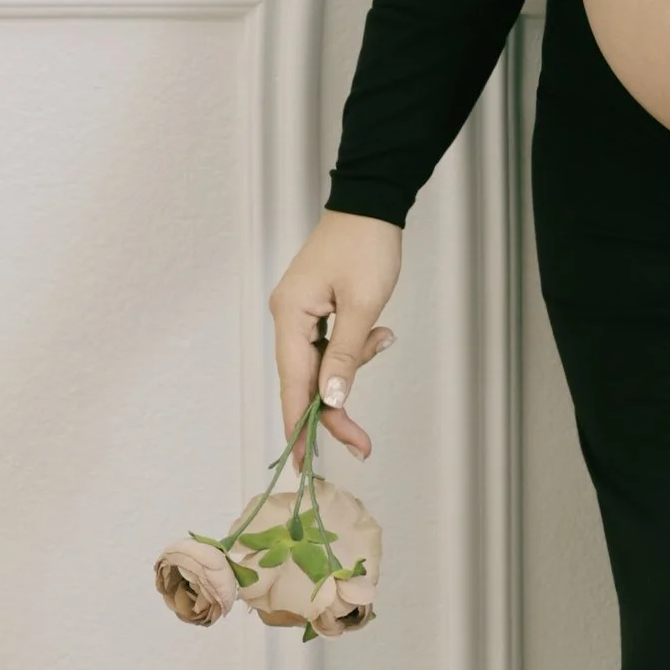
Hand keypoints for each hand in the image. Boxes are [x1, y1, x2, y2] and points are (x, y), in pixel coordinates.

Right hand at [269, 211, 403, 464]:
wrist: (371, 205)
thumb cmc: (367, 246)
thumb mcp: (362, 305)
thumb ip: (345, 357)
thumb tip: (331, 401)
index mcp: (290, 315)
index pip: (293, 385)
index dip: (301, 428)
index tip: (308, 464)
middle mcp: (287, 317)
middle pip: (304, 380)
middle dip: (334, 409)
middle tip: (361, 443)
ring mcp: (299, 312)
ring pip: (320, 363)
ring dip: (352, 366)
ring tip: (382, 335)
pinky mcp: (313, 307)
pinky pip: (329, 344)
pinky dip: (353, 347)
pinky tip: (378, 332)